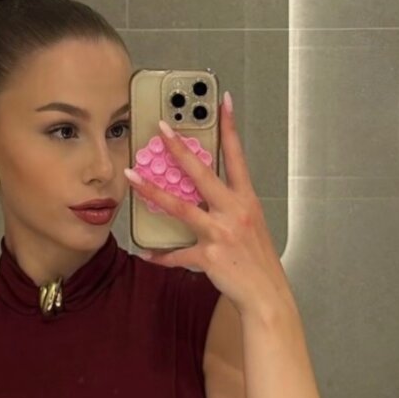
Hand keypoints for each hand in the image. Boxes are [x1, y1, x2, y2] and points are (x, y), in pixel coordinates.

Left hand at [124, 94, 292, 313]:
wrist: (266, 295)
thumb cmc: (257, 262)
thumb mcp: (250, 227)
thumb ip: (229, 208)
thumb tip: (202, 197)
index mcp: (246, 201)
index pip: (237, 156)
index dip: (229, 127)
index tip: (221, 102)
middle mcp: (234, 212)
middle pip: (202, 173)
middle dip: (179, 148)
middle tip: (161, 128)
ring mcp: (221, 233)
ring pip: (180, 207)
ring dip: (152, 191)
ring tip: (132, 177)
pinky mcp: (209, 256)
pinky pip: (177, 254)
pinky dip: (160, 255)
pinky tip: (146, 253)